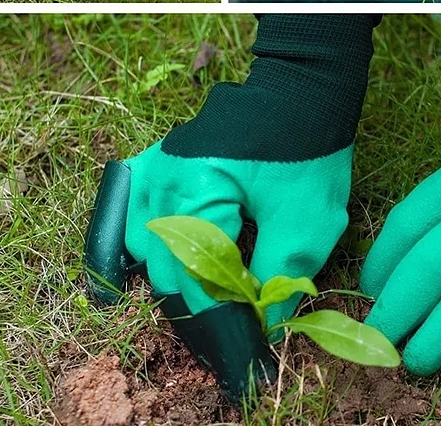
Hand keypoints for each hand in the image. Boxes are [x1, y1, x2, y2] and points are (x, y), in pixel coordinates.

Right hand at [84, 14, 376, 395]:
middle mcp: (162, 180)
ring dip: (169, 276)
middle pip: (163, 267)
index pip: (198, 280)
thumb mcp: (307, 221)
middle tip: (231, 328)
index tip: (247, 349)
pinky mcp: (159, 160)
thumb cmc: (309, 150)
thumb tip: (263, 325)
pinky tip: (157, 261)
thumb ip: (280, 278)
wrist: (303, 91)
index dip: (224, 323)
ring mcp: (154, 166)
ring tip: (206, 295)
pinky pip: (132, 212)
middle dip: (198, 305)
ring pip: (139, 244)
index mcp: (197, 192)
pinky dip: (142, 243)